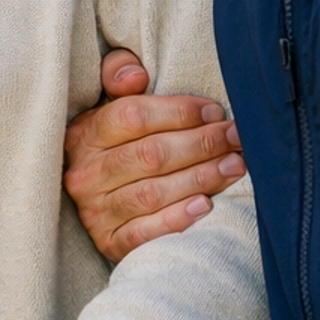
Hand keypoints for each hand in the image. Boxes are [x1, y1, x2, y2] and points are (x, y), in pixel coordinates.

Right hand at [66, 49, 244, 262]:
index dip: (179, 112)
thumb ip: (117, 75)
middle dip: (201, 144)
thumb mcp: (108, 104)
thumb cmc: (116, 145)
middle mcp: (85, 174)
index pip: (132, 116)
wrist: (94, 203)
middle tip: (236, 138)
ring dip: (200, 178)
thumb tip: (136, 76)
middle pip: (149, 155)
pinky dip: (176, 219)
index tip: (215, 112)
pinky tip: (205, 205)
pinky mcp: (108, 243)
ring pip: (152, 193)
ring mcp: (95, 212)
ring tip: (234, 166)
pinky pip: (144, 233)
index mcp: (83, 134)